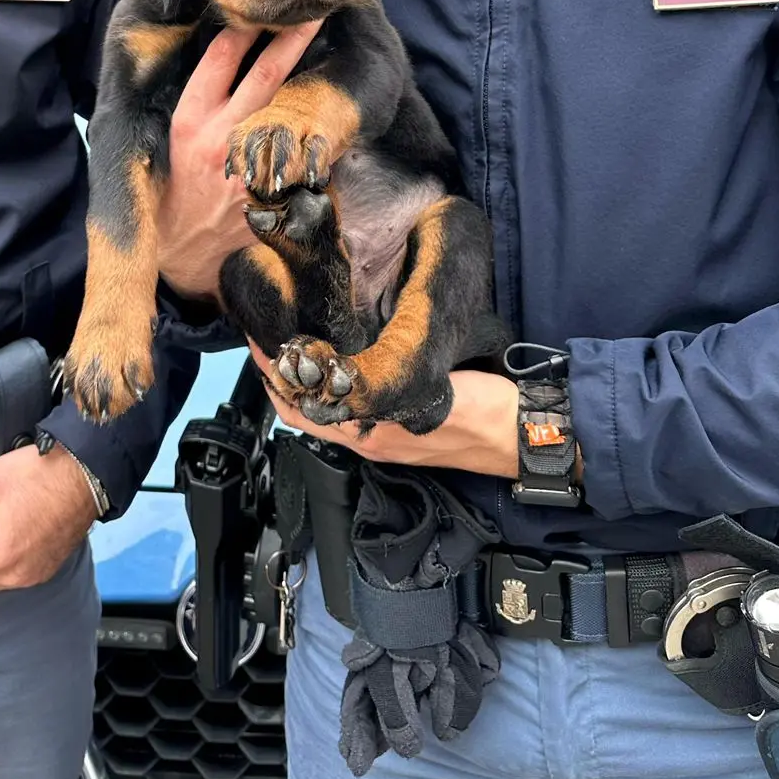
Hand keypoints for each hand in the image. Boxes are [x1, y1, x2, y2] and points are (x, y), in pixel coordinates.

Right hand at [154, 21, 322, 301]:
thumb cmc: (176, 185)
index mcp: (190, 121)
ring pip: (292, 111)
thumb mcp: (174, 136)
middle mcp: (223, 139)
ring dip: (312, 80)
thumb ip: (202, 95)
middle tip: (314, 11)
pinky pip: (306, 154)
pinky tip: (330, 118)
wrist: (184, 251)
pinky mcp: (276, 192)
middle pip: (264, 76)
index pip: (219, 58)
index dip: (243, 27)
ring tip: (331, 50)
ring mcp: (253, 166)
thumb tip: (232, 43)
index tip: (262, 4)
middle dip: (292, 38)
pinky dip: (318, 133)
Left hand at [250, 345, 520, 474]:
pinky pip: (353, 411)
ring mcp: (384, 437)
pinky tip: (338, 364)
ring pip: (329, 412)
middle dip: (284, 379)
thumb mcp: (425, 389)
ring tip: (295, 346)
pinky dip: (334, 390)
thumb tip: (337, 364)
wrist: (519, 434)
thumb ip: (382, 381)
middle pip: (307, 412)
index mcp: (368, 433)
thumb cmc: (480, 411)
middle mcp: (368, 439)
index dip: (276, 378)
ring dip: (308, 386)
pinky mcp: (402, 431)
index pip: (301, 408)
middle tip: (268, 339)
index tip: (259, 343)